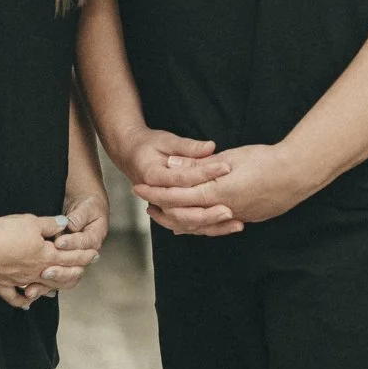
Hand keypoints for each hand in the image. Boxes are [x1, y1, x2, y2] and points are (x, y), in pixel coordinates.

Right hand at [0, 212, 92, 308]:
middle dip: (73, 271)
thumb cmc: (6, 231)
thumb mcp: (33, 222)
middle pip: (59, 274)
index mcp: (46, 255)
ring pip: (40, 287)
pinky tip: (27, 301)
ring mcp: (19, 280)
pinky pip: (14, 296)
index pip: (71, 256)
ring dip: (51, 286)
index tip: (95, 254)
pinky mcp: (1, 284)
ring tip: (59, 288)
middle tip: (83, 270)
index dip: (84, 255)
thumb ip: (51, 224)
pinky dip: (22, 300)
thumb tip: (64, 224)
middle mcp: (35, 272)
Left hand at [22, 191, 108, 296]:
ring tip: (31, 289)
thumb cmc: (88, 208)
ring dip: (47, 285)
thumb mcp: (87, 208)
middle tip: (45, 271)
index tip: (58, 242)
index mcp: (93, 240)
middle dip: (59, 272)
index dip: (70, 244)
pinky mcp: (60, 266)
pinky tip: (27, 291)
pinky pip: (52, 282)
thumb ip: (79, 216)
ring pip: (62, 281)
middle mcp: (84, 256)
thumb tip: (71, 223)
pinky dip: (40, 287)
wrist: (86, 212)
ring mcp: (72, 263)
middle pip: (74, 270)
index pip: (82, 244)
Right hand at [113, 127, 240, 236]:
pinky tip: (226, 228)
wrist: (131, 155)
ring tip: (236, 224)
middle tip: (230, 210)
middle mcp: (155, 197)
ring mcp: (162, 207)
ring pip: (187, 224)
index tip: (227, 168)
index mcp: (153, 176)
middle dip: (208, 213)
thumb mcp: (167, 140)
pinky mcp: (170, 212)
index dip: (206, 172)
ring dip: (211, 226)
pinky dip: (206, 228)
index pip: (183, 178)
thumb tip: (210, 147)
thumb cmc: (149, 145)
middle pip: (183, 211)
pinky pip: (188, 225)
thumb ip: (188, 147)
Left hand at [132, 141, 316, 230]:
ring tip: (163, 216)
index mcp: (218, 191)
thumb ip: (200, 164)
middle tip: (145, 205)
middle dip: (163, 210)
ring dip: (178, 221)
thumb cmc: (266, 159)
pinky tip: (192, 224)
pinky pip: (214, 227)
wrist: (299, 174)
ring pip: (199, 226)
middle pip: (184, 215)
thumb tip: (172, 166)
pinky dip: (198, 226)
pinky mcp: (246, 218)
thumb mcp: (231, 156)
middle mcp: (224, 209)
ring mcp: (236, 217)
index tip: (139, 188)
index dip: (156, 192)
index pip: (178, 195)